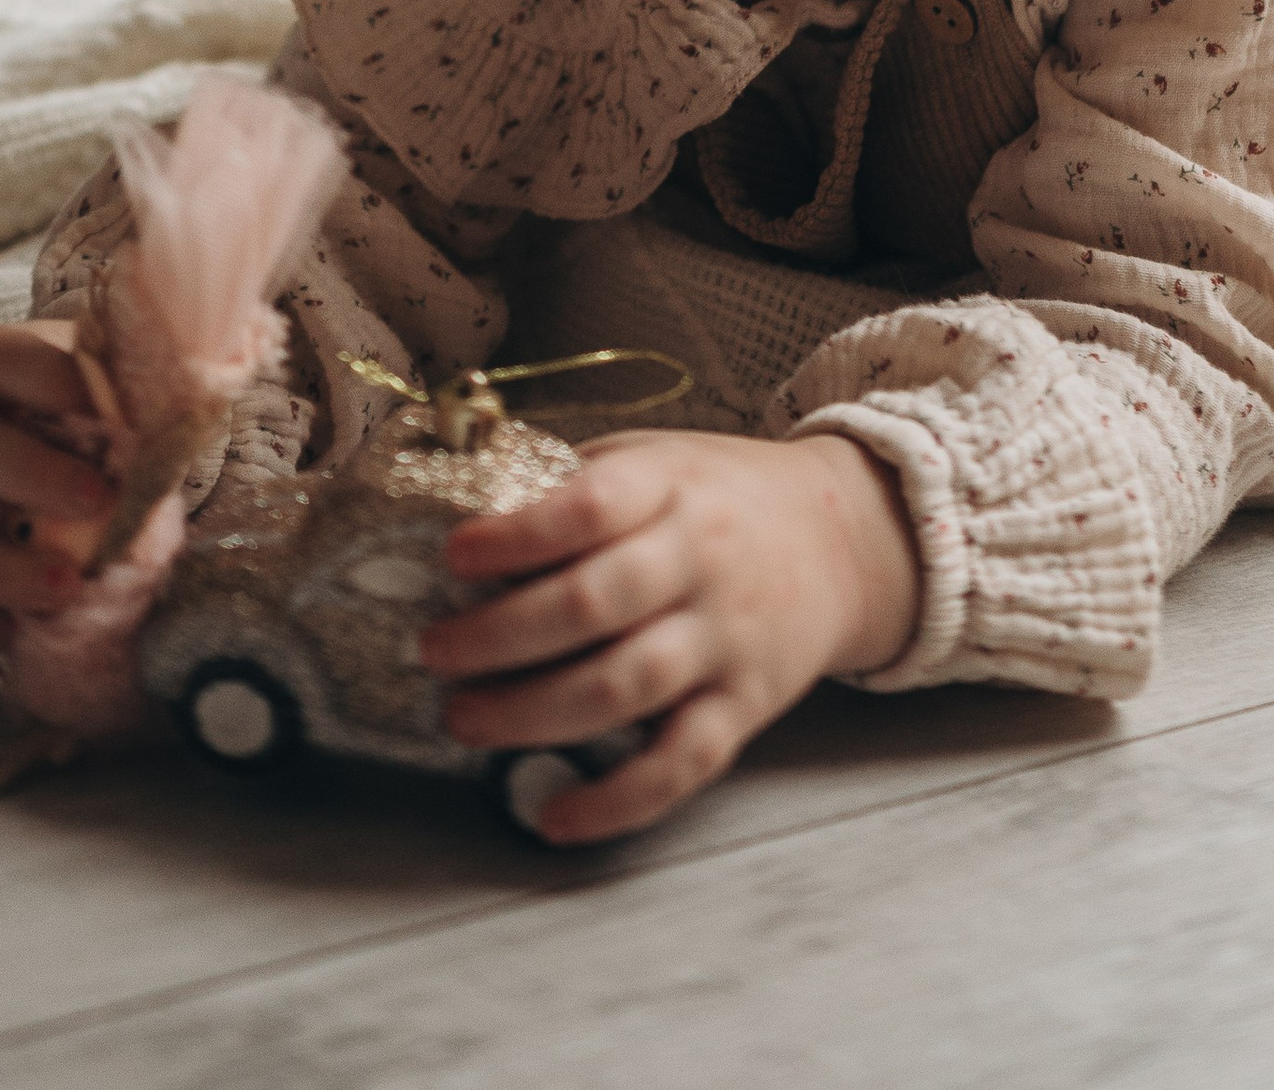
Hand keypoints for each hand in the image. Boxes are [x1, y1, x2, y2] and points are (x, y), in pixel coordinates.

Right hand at [0, 321, 117, 654]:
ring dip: (0, 568)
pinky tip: (12, 633)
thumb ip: (128, 387)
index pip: (5, 361)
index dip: (51, 382)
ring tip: (67, 590)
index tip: (109, 414)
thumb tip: (190, 402)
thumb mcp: (97, 380)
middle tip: (98, 499)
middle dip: (31, 475)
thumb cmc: (72, 408)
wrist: (29, 445)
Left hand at [420, 426, 920, 844]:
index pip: (591, 506)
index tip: (454, 557)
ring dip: (533, 713)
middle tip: (434, 651)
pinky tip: (552, 814)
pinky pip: (680, 764)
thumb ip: (573, 487)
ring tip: (465, 719)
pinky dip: (615, 801)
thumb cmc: (716, 497)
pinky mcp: (745, 707)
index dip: (517, 536)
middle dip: (499, 635)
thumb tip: (461, 519)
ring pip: (625, 686)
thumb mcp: (653, 458)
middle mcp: (701, 560)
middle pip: (594, 603)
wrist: (839, 539)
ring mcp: (726, 638)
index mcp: (669, 485)